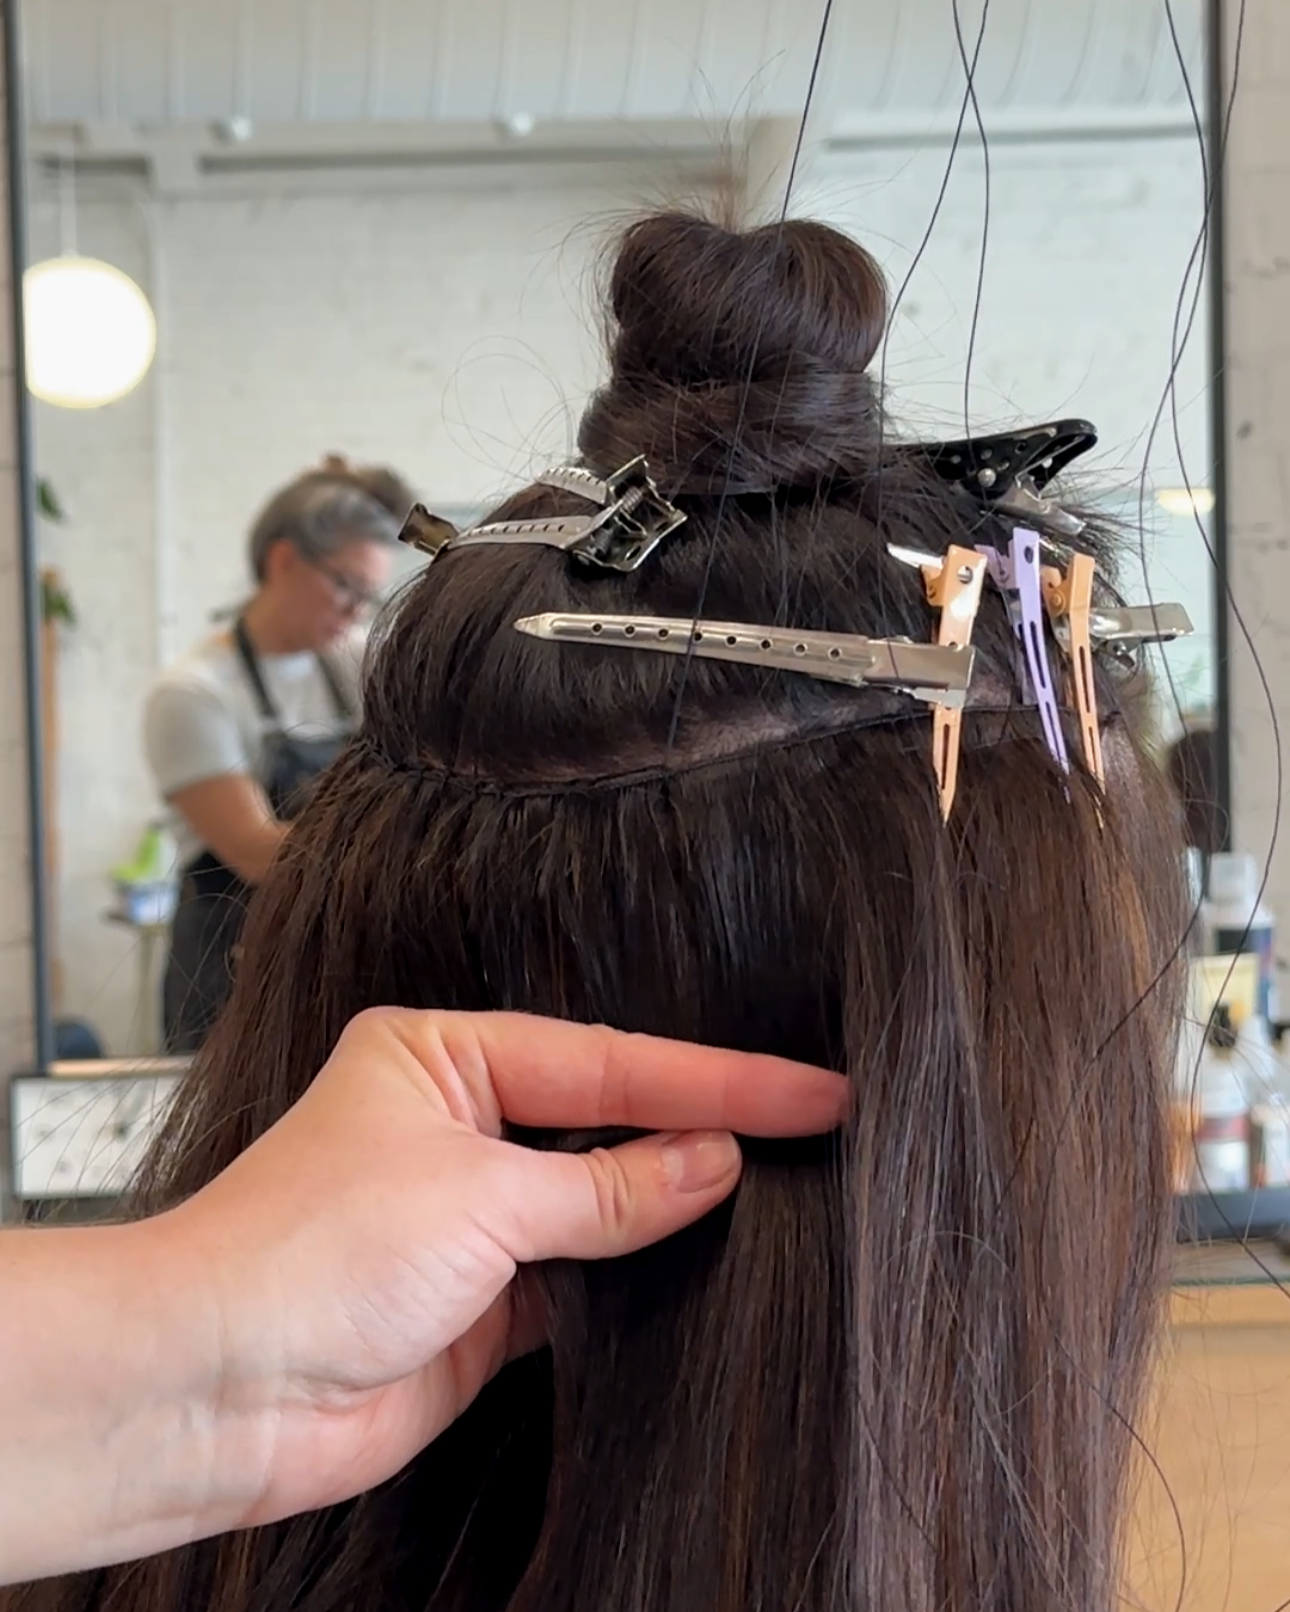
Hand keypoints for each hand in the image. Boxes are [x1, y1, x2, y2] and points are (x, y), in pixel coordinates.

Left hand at [171, 1008, 846, 1535]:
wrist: (214, 1390)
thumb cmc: (311, 1253)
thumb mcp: (478, 1196)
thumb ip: (607, 1186)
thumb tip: (715, 1162)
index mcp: (443, 1054)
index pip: (607, 1059)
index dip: (717, 1077)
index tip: (812, 1089)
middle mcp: (460, 1121)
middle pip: (610, 1116)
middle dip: (706, 1122)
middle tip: (817, 1121)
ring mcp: (474, 1213)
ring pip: (603, 1197)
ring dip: (680, 1199)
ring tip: (789, 1186)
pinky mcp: (485, 1300)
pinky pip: (587, 1275)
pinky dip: (644, 1272)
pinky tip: (713, 1259)